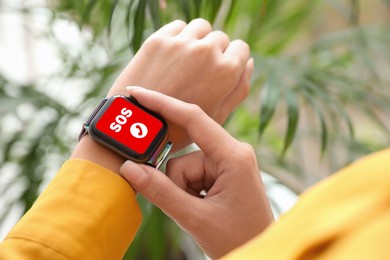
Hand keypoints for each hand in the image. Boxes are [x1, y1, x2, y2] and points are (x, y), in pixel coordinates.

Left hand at [108, 18, 252, 150]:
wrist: (137, 127)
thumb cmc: (180, 126)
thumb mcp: (218, 115)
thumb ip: (239, 88)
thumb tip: (249, 63)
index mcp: (226, 71)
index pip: (241, 47)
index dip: (231, 59)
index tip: (219, 69)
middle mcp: (207, 51)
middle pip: (220, 38)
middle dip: (213, 51)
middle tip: (197, 71)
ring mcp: (182, 43)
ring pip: (200, 27)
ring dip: (197, 40)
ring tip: (185, 61)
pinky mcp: (159, 39)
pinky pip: (178, 26)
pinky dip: (178, 37)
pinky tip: (171, 56)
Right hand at [120, 88, 273, 258]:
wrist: (259, 252)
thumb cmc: (238, 238)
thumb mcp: (195, 217)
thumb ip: (160, 192)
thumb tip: (128, 169)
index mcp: (233, 156)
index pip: (193, 118)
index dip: (163, 103)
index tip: (137, 93)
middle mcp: (232, 152)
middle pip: (184, 153)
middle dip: (176, 179)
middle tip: (183, 201)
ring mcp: (228, 162)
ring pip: (185, 166)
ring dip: (182, 190)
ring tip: (198, 212)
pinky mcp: (223, 172)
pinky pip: (192, 173)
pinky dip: (188, 190)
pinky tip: (201, 207)